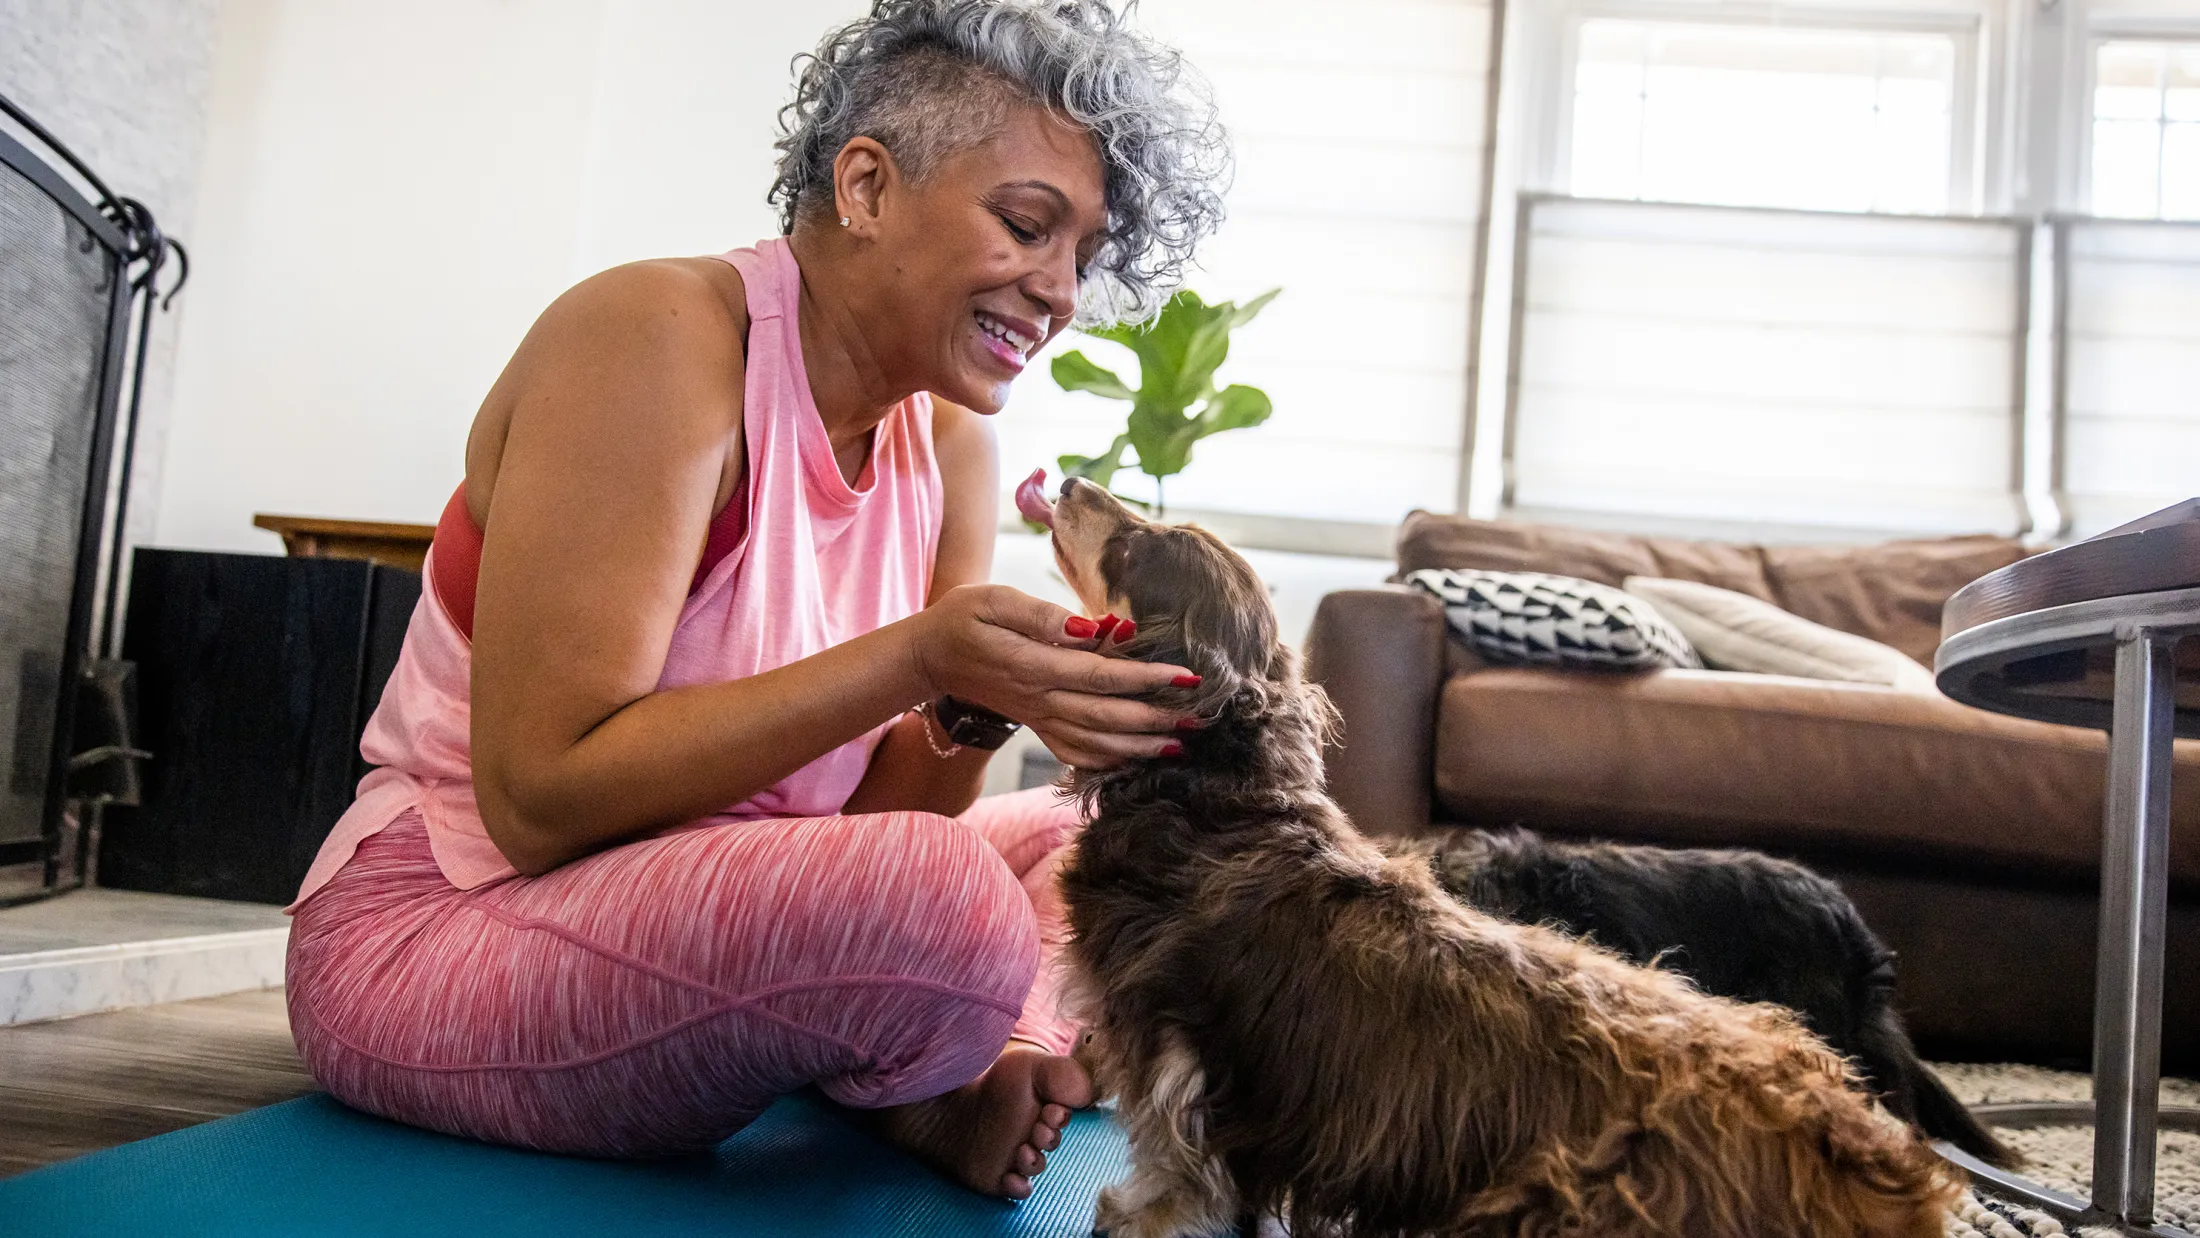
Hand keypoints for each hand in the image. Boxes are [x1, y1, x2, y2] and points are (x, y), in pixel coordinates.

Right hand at [911, 584, 1197, 768]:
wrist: (927, 658)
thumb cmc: (963, 619)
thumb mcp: (994, 599)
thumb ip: (1041, 614)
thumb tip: (1089, 627)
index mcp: (1034, 666)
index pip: (1102, 676)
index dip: (1147, 678)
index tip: (1187, 676)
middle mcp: (1040, 700)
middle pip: (1108, 717)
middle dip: (1157, 718)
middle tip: (1199, 716)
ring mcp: (1038, 718)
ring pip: (1096, 743)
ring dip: (1140, 747)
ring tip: (1180, 744)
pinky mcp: (1036, 726)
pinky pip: (1076, 753)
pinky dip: (1109, 761)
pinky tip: (1137, 759)